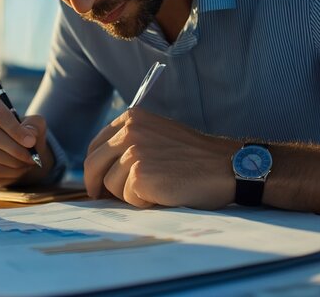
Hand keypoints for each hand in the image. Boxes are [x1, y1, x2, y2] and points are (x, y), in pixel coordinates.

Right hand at [0, 95, 52, 186]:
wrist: (23, 154)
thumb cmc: (28, 134)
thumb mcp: (36, 125)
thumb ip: (34, 127)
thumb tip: (28, 137)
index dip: (14, 129)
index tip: (30, 142)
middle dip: (14, 148)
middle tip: (31, 157)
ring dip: (12, 162)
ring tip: (27, 163)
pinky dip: (6, 173)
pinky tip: (17, 170)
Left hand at [84, 108, 241, 208]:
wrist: (226, 166)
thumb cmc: (195, 157)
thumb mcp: (158, 135)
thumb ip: (131, 143)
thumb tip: (100, 170)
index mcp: (131, 117)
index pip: (96, 145)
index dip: (95, 166)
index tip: (97, 181)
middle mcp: (129, 130)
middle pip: (93, 164)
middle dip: (96, 184)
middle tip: (100, 197)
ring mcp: (133, 151)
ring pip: (110, 184)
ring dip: (128, 194)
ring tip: (156, 189)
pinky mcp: (139, 173)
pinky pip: (127, 198)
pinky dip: (143, 202)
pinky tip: (164, 194)